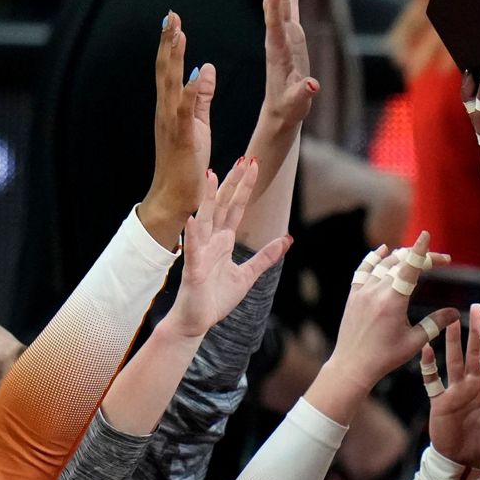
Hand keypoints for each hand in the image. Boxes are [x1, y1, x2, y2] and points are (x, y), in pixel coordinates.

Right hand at [142, 11, 215, 250]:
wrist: (175, 197)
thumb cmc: (186, 163)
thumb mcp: (198, 123)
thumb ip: (202, 96)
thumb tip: (206, 67)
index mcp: (171, 108)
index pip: (170, 70)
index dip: (171, 45)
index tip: (174, 20)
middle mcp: (166, 111)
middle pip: (165, 70)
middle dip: (168, 42)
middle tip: (171, 15)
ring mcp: (171, 124)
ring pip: (171, 84)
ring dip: (173, 58)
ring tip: (177, 33)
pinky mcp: (181, 138)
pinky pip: (186, 111)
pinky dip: (190, 92)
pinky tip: (196, 74)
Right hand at [164, 159, 292, 337]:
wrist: (197, 320)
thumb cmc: (217, 297)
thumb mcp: (248, 275)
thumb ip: (265, 257)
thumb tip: (286, 239)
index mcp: (223, 241)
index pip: (236, 207)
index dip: (244, 186)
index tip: (252, 165)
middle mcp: (211, 241)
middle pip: (223, 206)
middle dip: (233, 183)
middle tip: (243, 159)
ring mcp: (201, 251)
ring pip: (205, 219)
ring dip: (209, 198)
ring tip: (211, 175)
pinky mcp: (193, 267)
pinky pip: (193, 247)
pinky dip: (193, 232)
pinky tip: (193, 217)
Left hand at [259, 0, 317, 135]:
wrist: (281, 110)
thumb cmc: (289, 109)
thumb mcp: (296, 105)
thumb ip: (303, 94)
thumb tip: (314, 85)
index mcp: (278, 52)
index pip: (274, 24)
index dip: (273, 5)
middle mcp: (279, 39)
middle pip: (275, 5)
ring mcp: (285, 35)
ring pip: (281, 2)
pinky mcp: (292, 35)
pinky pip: (289, 7)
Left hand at [325, 232, 460, 394]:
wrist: (352, 365)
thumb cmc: (385, 357)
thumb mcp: (414, 342)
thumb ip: (436, 324)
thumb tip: (455, 313)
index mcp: (393, 301)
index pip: (410, 267)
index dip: (421, 250)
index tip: (427, 235)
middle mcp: (376, 291)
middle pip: (401, 262)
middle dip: (422, 257)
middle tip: (440, 261)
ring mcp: (362, 292)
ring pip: (384, 263)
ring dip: (402, 256)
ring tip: (418, 256)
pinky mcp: (354, 295)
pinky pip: (364, 269)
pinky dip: (375, 258)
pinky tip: (384, 250)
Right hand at [426, 305, 479, 467]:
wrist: (466, 462)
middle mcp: (474, 384)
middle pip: (477, 352)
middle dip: (478, 330)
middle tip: (479, 307)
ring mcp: (456, 391)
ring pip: (454, 360)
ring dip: (451, 341)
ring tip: (448, 321)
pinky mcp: (441, 402)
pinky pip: (432, 381)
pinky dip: (428, 366)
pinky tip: (425, 349)